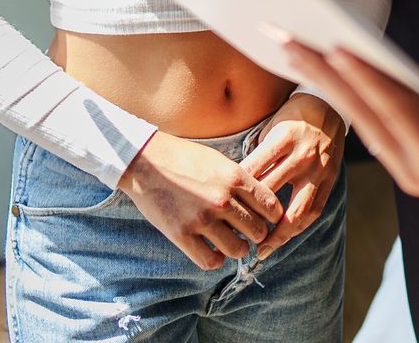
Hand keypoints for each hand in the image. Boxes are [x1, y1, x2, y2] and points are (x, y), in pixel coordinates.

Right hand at [119, 131, 286, 269]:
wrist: (145, 161)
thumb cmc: (183, 157)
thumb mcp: (218, 160)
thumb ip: (239, 181)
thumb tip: (259, 202)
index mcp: (235, 177)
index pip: (271, 207)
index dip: (273, 217)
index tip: (267, 220)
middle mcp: (222, 199)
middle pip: (258, 231)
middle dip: (256, 235)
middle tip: (248, 234)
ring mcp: (202, 218)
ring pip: (237, 250)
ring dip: (237, 249)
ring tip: (231, 243)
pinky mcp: (181, 234)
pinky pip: (209, 261)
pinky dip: (215, 260)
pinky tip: (212, 251)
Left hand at [241, 93, 345, 259]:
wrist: (329, 108)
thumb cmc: (292, 118)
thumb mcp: (271, 126)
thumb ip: (258, 154)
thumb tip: (235, 184)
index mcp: (283, 139)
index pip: (253, 172)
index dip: (235, 193)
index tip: (219, 210)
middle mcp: (301, 157)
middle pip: (271, 195)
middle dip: (251, 218)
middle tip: (232, 235)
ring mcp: (318, 171)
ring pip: (297, 212)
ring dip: (278, 235)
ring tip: (262, 250)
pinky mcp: (329, 181)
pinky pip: (313, 211)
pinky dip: (298, 228)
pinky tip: (284, 239)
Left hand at [281, 43, 418, 257]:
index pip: (392, 106)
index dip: (364, 74)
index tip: (334, 45)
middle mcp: (413, 166)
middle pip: (360, 112)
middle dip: (321, 74)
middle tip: (286, 39)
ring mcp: (406, 171)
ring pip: (359, 121)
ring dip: (326, 85)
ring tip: (294, 52)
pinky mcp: (407, 169)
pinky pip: (370, 131)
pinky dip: (348, 103)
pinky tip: (330, 80)